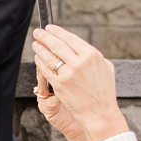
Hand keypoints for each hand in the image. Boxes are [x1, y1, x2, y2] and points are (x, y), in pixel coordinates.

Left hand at [31, 24, 129, 140]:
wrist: (99, 111)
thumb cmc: (104, 90)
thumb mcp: (105, 67)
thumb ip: (92, 56)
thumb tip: (79, 47)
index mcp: (92, 55)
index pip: (70, 38)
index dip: (57, 32)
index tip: (50, 28)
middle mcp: (80, 62)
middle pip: (57, 45)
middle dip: (44, 37)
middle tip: (38, 32)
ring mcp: (68, 73)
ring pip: (49, 56)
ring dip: (40, 48)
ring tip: (35, 44)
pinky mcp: (59, 84)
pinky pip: (46, 70)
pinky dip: (40, 62)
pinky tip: (38, 58)